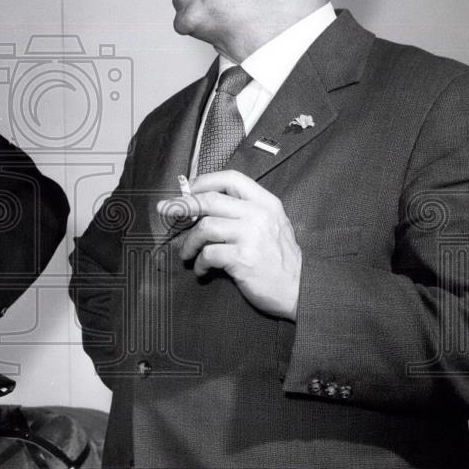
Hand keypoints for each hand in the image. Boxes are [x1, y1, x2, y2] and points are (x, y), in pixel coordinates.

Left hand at [157, 170, 301, 320]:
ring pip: (205, 227)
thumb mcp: (271, 224)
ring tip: (186, 253)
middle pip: (210, 200)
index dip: (204, 181)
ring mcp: (251, 236)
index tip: (187, 190)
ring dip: (188, 241)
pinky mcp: (243, 259)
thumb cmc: (280, 258)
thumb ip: (244, 210)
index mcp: (266, 202)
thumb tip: (202, 202)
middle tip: (167, 212)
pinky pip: (208, 254)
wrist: (301, 290)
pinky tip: (201, 269)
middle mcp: (259, 215)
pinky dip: (199, 263)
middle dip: (183, 206)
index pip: (231, 178)